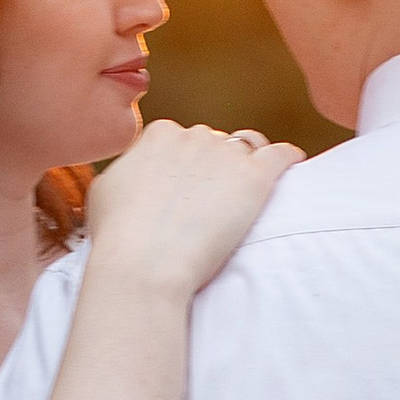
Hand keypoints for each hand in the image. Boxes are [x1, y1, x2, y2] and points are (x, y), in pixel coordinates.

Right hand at [83, 118, 301, 295]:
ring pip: (248, 146)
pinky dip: (288, 158)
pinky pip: (281, 155)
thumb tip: (133, 170)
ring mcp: (225, 154)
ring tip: (250, 188)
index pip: (181, 139)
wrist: (144, 264)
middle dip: (216, 165)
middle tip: (214, 200)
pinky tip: (294, 165)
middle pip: (215, 143)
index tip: (188, 187)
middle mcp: (193, 135)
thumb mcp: (105, 191)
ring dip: (248, 162)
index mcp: (158, 135)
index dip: (186, 163)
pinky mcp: (255, 177)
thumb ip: (126, 170)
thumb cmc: (117, 237)